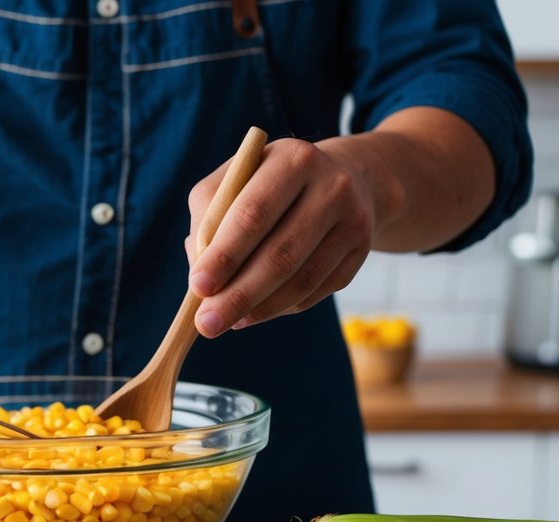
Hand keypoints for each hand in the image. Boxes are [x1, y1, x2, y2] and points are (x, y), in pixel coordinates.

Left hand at [186, 137, 376, 336]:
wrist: (343, 178)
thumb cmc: (269, 185)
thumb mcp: (234, 182)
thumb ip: (207, 219)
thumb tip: (199, 274)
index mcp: (292, 160)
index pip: (253, 214)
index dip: (224, 255)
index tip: (197, 287)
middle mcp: (331, 187)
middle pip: (280, 254)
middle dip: (238, 295)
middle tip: (207, 324)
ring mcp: (352, 221)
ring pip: (301, 280)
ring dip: (260, 309)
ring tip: (230, 322)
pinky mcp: (361, 251)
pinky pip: (316, 291)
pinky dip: (282, 307)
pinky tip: (257, 312)